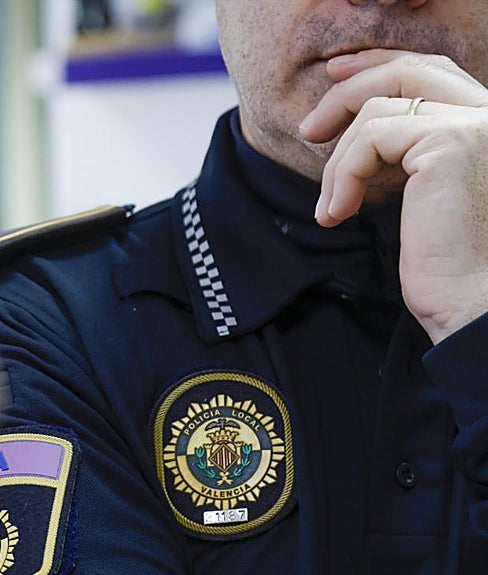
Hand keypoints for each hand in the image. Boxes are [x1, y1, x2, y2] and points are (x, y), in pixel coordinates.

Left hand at [299, 50, 487, 344]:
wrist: (471, 304)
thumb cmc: (447, 266)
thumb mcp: (421, 197)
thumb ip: (402, 156)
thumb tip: (348, 130)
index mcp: (485, 124)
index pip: (429, 71)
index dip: (376, 68)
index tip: (334, 82)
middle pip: (406, 71)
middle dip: (347, 91)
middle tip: (307, 129)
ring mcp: (474, 124)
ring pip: (377, 110)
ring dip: (338, 161)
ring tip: (331, 207)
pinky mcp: (449, 143)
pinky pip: (370, 139)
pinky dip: (342, 174)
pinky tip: (336, 213)